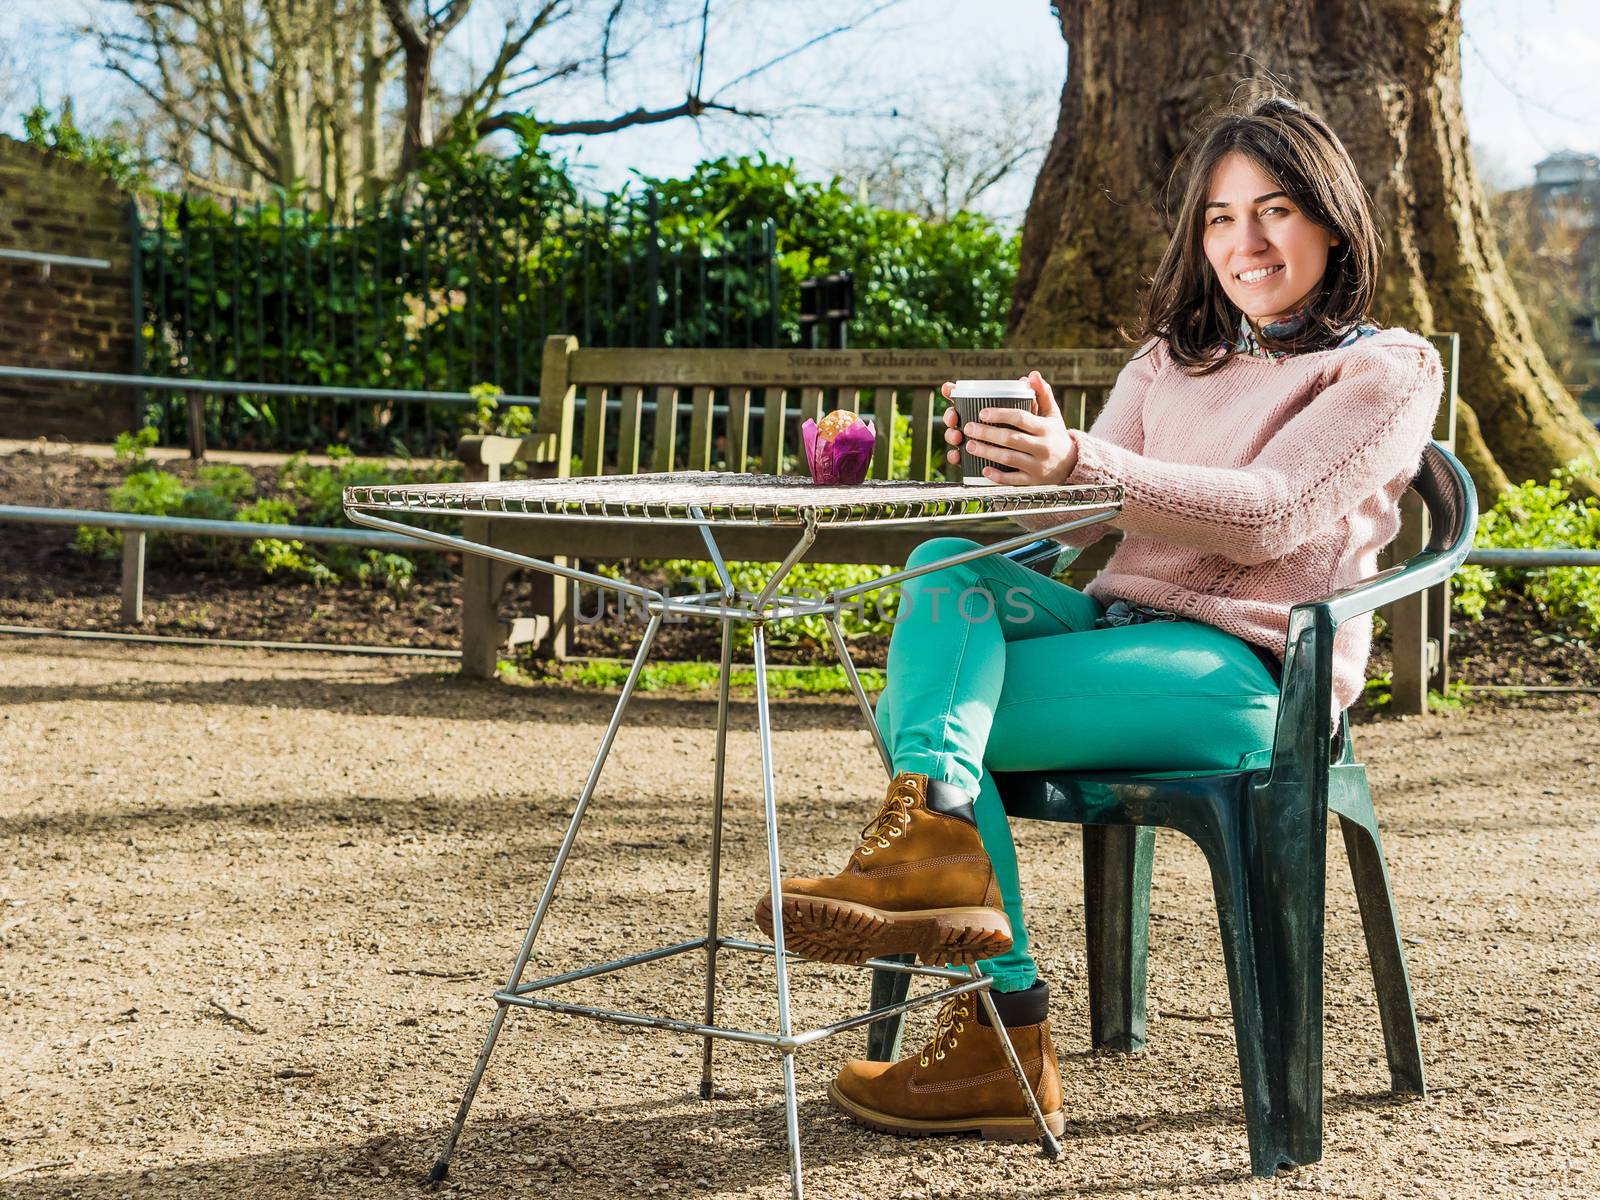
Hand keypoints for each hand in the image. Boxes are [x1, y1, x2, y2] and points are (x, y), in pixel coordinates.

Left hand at [940, 371, 1078, 484]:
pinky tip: (983, 469)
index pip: (1021, 419)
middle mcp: (1042, 447)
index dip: (1001, 414)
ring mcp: (1038, 466)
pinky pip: (1013, 480)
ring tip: (969, 445)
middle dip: (987, 434)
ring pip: (1009, 459)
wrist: (1072, 465)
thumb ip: (1043, 394)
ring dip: (987, 452)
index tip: (982, 412)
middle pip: (1011, 439)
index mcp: (1045, 428)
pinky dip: (998, 476)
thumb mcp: (1053, 414)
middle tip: (968, 428)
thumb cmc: (1056, 435)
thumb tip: (1032, 374)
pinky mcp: (1033, 482)